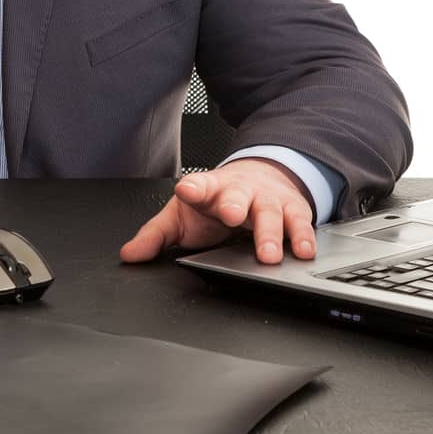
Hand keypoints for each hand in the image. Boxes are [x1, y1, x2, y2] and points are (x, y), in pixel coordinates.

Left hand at [119, 158, 316, 265]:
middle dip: (235, 204)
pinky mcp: (292, 210)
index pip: (197, 185)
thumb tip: (129, 254)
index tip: (186, 190)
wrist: (258, 178)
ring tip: (268, 255)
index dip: (192, 187)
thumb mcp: (182, 216)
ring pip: (271, 213)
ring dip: (270, 233)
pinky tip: (303, 252)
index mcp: (207, 190)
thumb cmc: (216, 202)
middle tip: (232, 215)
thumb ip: (155, 235)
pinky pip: (300, 224)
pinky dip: (303, 238)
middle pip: (237, 196)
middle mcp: (239, 192)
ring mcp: (267, 199)